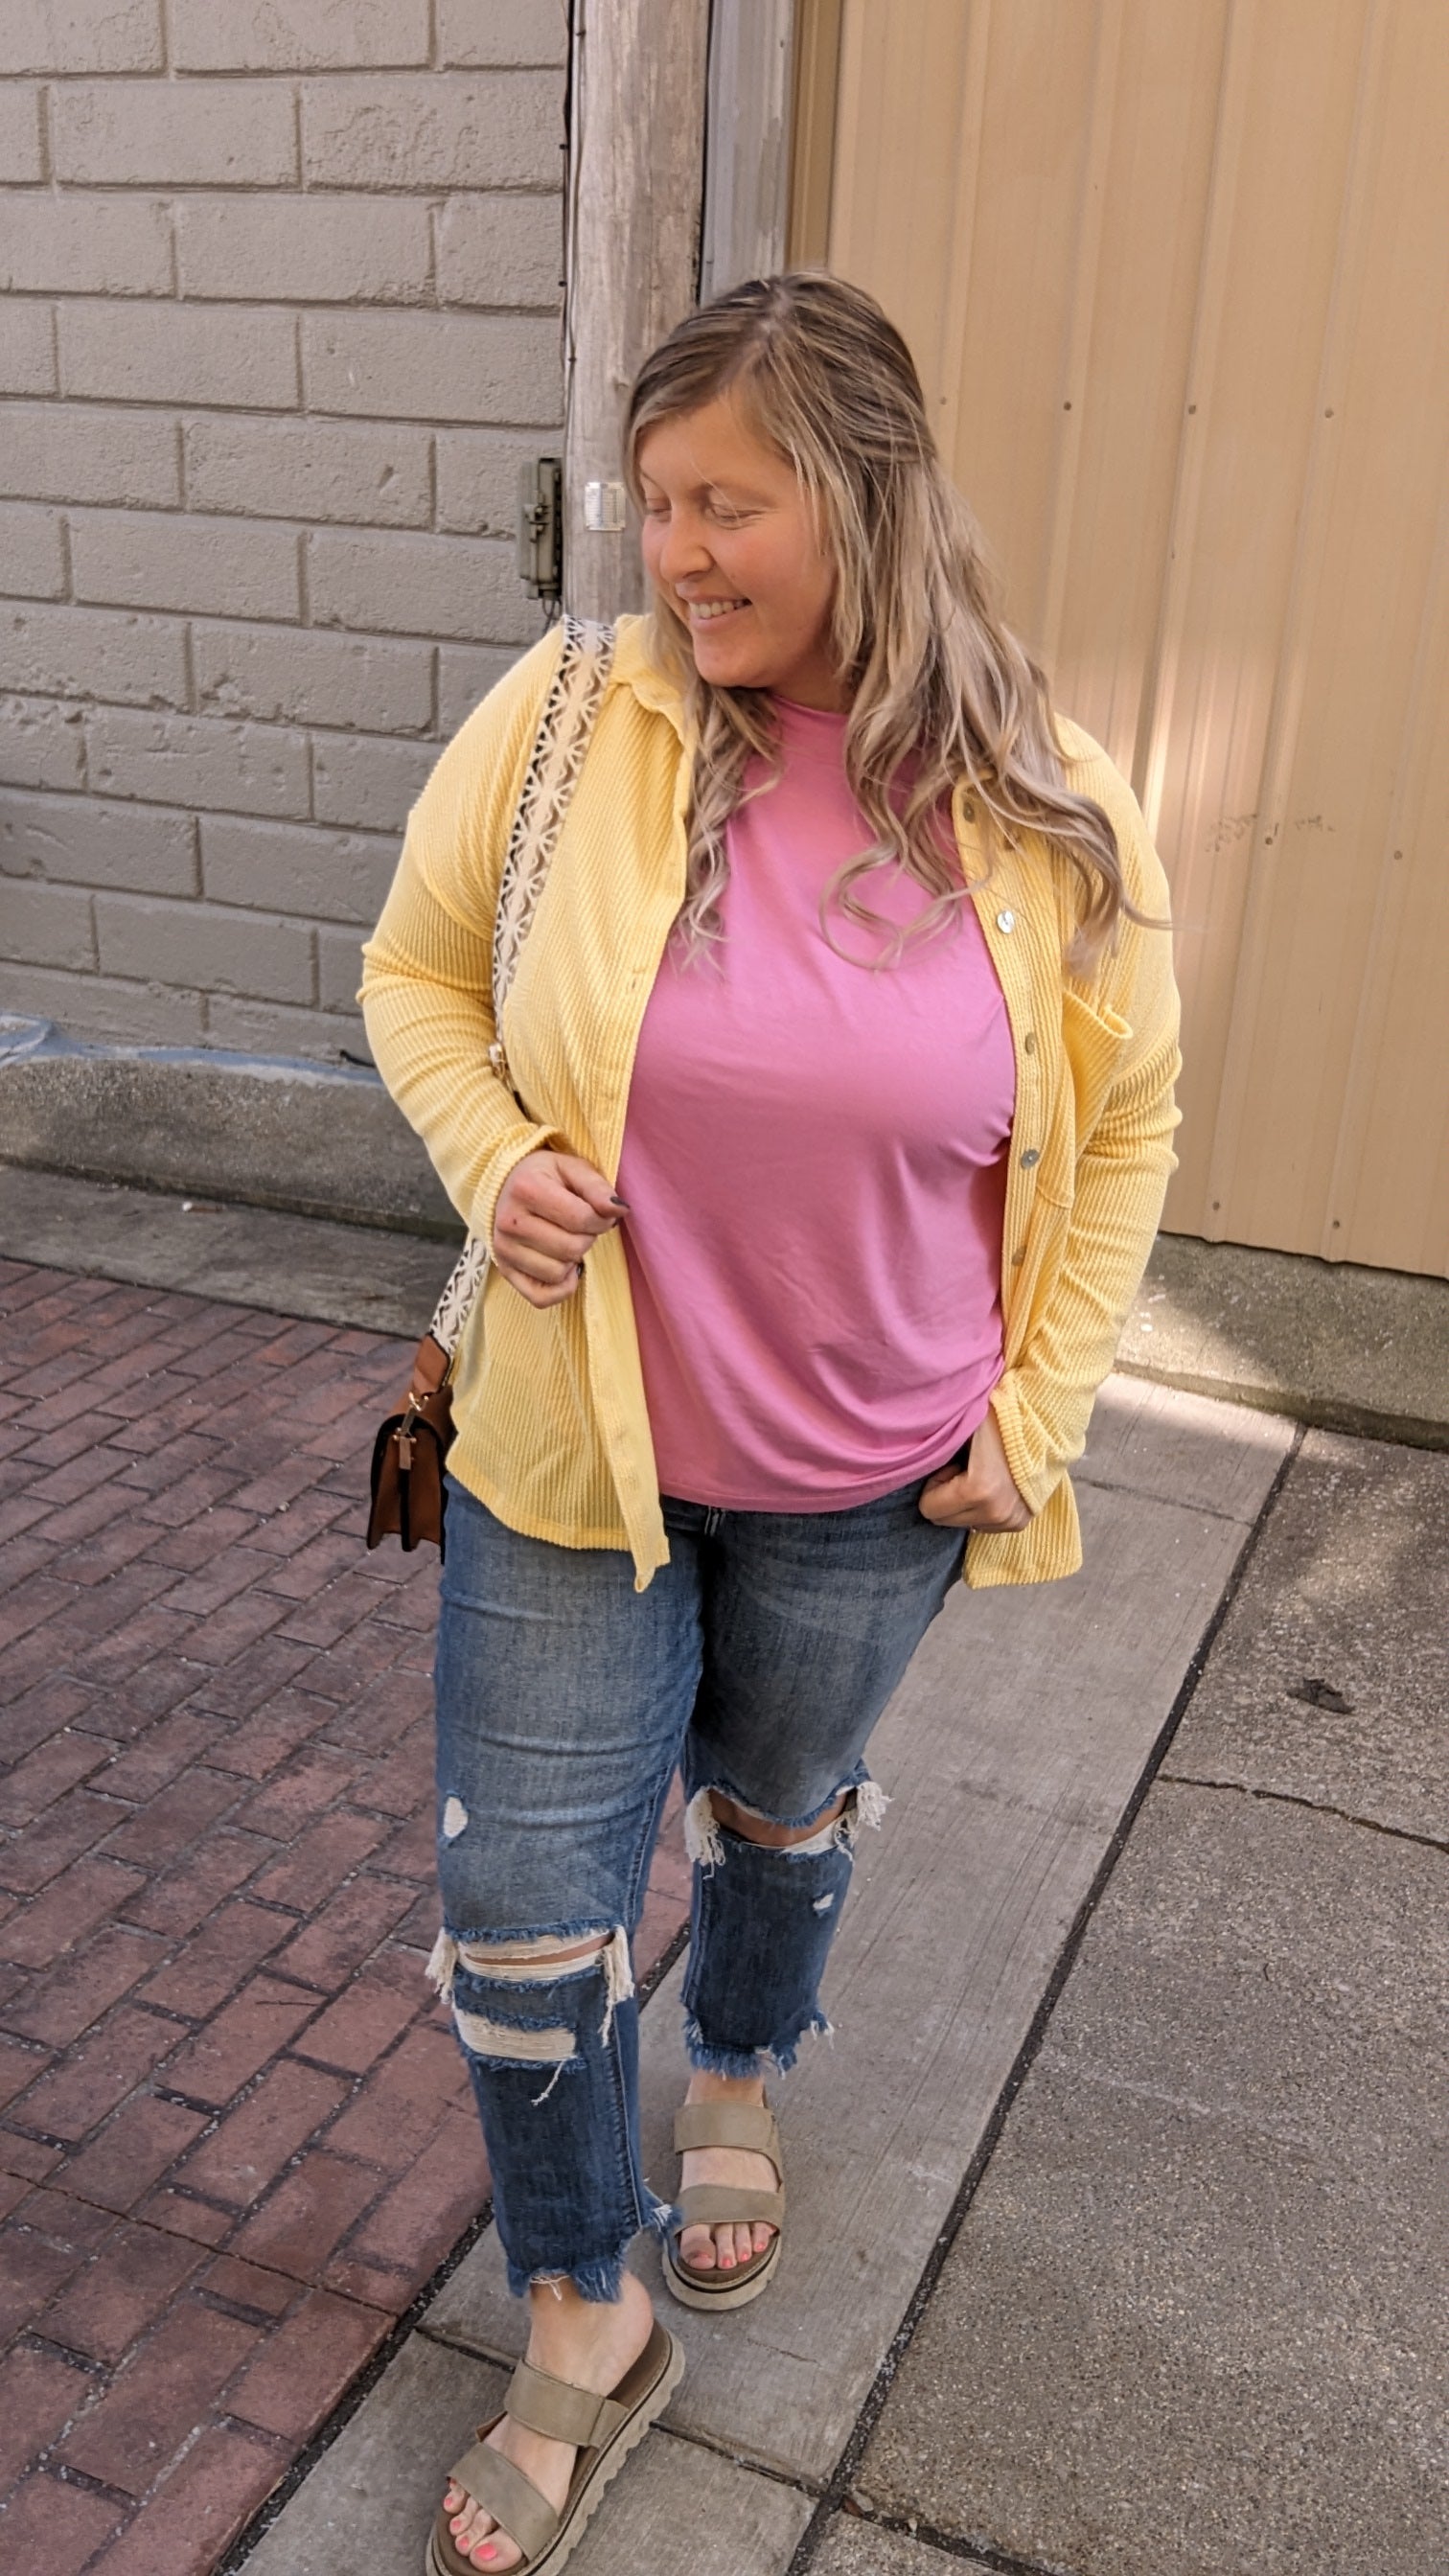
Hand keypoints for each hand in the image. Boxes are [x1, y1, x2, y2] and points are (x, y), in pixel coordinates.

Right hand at [490, 1151, 626, 1307]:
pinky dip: (561, 1288)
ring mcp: (503, 1250)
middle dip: (587, 1238)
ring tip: (566, 1240)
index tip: (599, 1214)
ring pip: (558, 1274)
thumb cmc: (547, 1177)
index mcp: (525, 1189)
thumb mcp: (574, 1169)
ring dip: (573, 1260)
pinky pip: (541, 1298)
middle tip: (581, 1227)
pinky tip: (564, 1266)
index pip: (580, 1219)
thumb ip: (598, 1189)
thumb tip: (620, 1210)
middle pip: (571, 1249)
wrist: (508, 1185)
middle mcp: (508, 1222)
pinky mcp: (505, 1271)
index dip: (602, 1220)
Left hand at [918, 1402, 1031, 1531]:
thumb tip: (896, 1452)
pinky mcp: (1021, 1522)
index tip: (952, 1462)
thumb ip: (931, 1445)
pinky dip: (982, 1506)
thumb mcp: (959, 1426)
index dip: (934, 1483)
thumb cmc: (994, 1417)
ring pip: (964, 1524)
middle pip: (944, 1520)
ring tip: (982, 1472)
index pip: (928, 1509)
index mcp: (979, 1490)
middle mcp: (997, 1512)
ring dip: (965, 1501)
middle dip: (948, 1494)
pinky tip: (996, 1482)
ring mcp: (1012, 1520)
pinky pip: (983, 1525)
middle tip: (966, 1466)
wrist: (1042, 1420)